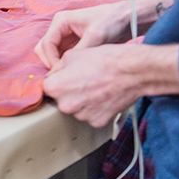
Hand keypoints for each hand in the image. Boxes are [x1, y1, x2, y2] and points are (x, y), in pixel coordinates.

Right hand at [33, 0, 131, 68]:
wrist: (127, 18)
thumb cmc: (111, 21)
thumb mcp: (96, 37)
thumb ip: (80, 52)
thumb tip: (67, 69)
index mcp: (61, 21)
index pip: (46, 44)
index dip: (51, 60)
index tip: (62, 73)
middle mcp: (60, 27)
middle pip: (43, 48)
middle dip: (50, 63)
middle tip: (64, 76)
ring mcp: (65, 36)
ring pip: (51, 53)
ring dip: (56, 64)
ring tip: (70, 76)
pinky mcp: (73, 44)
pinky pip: (61, 56)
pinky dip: (64, 64)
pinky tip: (76, 73)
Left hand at [42, 43, 178, 126]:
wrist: (132, 72)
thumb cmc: (104, 60)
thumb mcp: (72, 55)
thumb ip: (57, 68)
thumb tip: (51, 76)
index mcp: (56, 88)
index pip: (47, 87)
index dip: (56, 80)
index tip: (65, 77)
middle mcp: (66, 105)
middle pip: (60, 100)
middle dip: (68, 91)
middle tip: (83, 80)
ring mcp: (82, 116)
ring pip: (75, 108)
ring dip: (81, 101)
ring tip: (95, 87)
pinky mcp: (97, 122)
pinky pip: (90, 115)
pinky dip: (94, 108)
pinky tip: (103, 96)